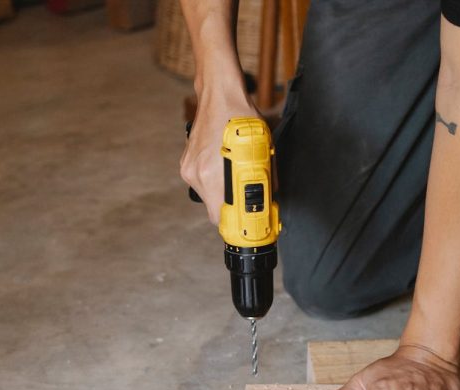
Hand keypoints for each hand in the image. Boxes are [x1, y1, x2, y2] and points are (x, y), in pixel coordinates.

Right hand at [180, 89, 258, 224]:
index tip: (247, 225)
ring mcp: (189, 168)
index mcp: (211, 173)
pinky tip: (227, 166)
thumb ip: (266, 175)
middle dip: (232, 207)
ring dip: (224, 193)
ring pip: (209, 196)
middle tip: (249, 200)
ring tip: (238, 177)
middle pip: (214, 208)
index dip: (234, 223)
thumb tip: (271, 196)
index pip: (218, 216)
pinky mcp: (187, 162)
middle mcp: (196, 173)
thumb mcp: (262, 147)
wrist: (218, 94)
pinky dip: (216, 181)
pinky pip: (204, 182)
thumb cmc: (240, 116)